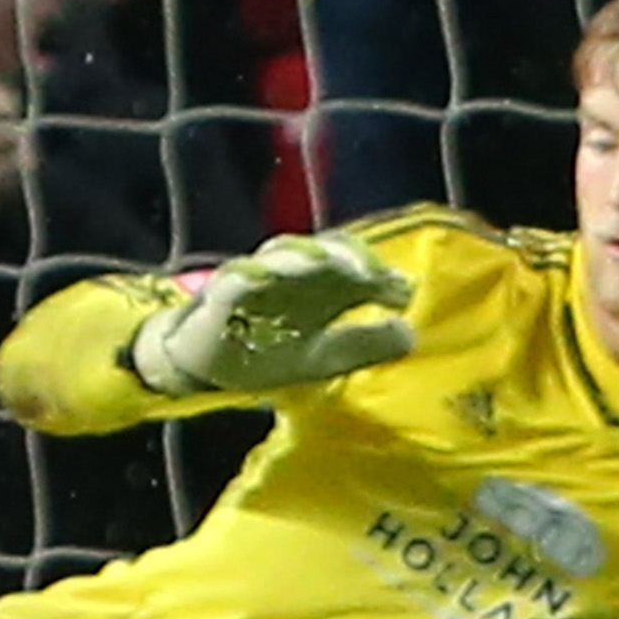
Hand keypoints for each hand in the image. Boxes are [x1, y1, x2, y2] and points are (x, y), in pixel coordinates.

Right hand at [128, 229, 416, 395]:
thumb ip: (365, 343)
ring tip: (322, 262)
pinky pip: (234, 280)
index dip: (377, 273)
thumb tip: (411, 332)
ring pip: (279, 257)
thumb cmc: (270, 350)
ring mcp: (255, 278)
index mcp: (320, 283)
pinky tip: (261, 276)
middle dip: (344, 257)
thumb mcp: (325, 357)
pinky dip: (247, 275)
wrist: (207, 367)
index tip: (402, 291)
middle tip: (368, 273)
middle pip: (321, 252)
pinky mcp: (220, 295)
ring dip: (301, 256)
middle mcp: (290, 272)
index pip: (352, 264)